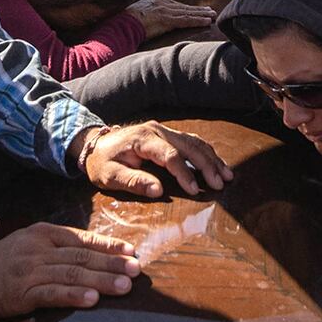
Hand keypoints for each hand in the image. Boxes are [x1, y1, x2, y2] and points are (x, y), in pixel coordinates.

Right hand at [0, 223, 138, 317]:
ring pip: (72, 273)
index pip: (82, 239)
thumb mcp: (31, 243)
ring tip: (124, 286)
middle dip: (112, 263)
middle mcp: (39, 248)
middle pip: (82, 256)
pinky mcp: (23, 292)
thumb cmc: (5, 261)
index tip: (131, 251)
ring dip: (101, 280)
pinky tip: (92, 299)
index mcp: (44, 233)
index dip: (108, 245)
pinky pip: (53, 292)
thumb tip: (96, 252)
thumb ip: (59, 246)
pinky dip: (74, 295)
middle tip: (136, 269)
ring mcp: (31, 270)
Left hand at [79, 121, 233, 197]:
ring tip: (227, 175)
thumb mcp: (109, 176)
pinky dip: (206, 153)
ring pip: (194, 142)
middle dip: (207, 165)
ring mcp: (164, 130)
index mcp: (143, 139)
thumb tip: (158, 191)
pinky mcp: (168, 135)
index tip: (195, 190)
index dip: (184, 173)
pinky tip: (217, 164)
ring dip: (211, 159)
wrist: (94, 145)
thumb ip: (133, 182)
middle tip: (220, 183)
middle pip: (188, 146)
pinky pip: (192, 141)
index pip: (170, 155)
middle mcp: (157, 130)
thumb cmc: (101, 162)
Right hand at [124, 0, 215, 40]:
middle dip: (198, 10)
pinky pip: (186, 21)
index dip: (186, 8)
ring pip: (188, 13)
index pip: (175, 6)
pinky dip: (198, 20)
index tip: (195, 9)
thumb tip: (145, 4)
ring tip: (212, 16)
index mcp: (155, 3)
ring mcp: (166, 12)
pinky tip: (207, 21)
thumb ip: (144, 7)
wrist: (122, 24)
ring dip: (202, 14)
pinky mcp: (168, 20)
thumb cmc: (125, 20)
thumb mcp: (136, 11)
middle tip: (210, 11)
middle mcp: (163, 5)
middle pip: (184, 8)